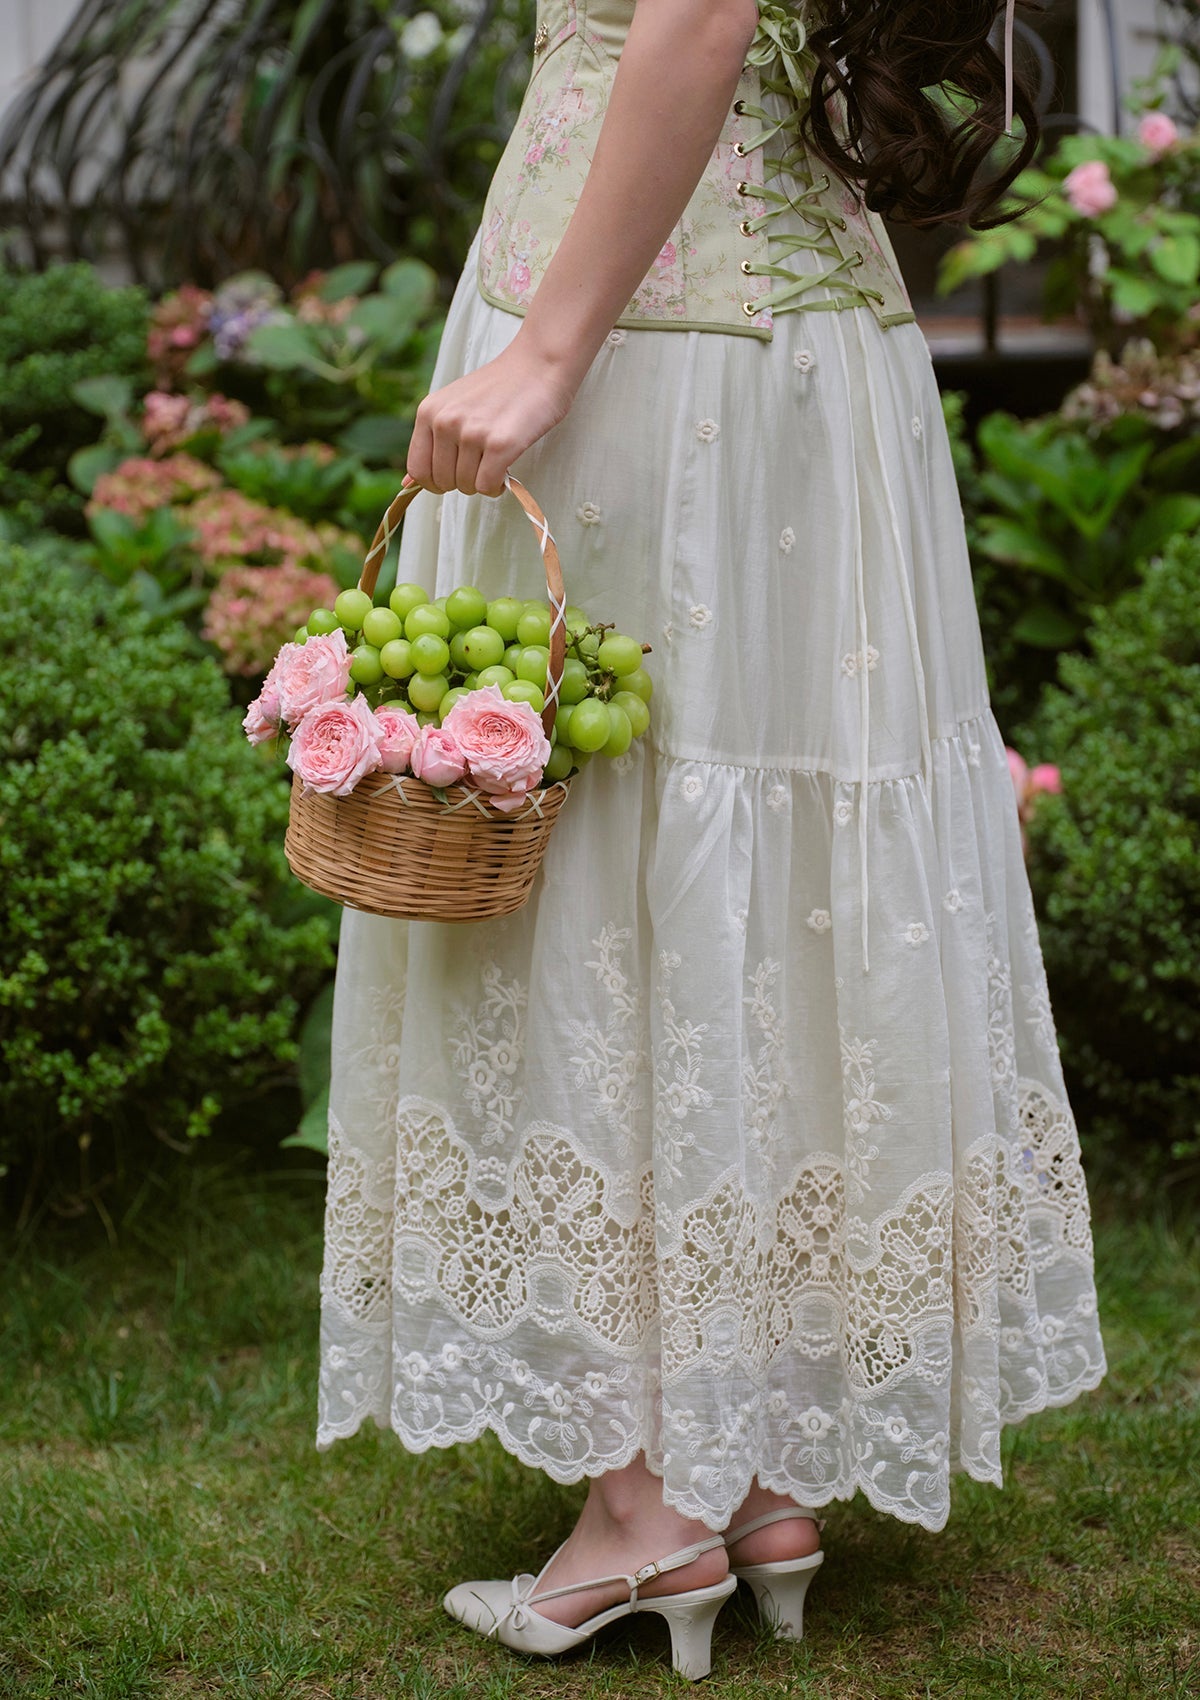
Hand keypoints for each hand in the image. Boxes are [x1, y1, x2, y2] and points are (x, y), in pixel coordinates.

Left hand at [405, 338, 576, 496]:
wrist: (539, 365)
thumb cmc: (499, 388)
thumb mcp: (454, 405)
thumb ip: (431, 441)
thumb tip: (407, 485)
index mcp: (428, 411)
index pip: (418, 469)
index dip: (434, 482)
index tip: (453, 477)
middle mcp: (445, 422)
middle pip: (443, 482)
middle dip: (462, 482)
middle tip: (482, 465)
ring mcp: (471, 433)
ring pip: (467, 486)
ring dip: (483, 483)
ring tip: (496, 462)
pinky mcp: (499, 444)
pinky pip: (487, 486)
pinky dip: (496, 488)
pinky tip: (505, 472)